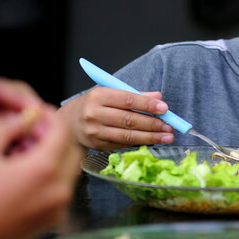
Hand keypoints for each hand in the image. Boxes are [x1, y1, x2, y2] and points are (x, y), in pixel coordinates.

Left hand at [0, 72, 41, 197]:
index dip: (27, 102)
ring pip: (17, 113)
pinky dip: (19, 135)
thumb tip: (24, 121)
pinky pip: (11, 126)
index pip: (9, 88)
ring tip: (35, 139)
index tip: (41, 114)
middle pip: (17, 99)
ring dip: (26, 126)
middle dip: (30, 114)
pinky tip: (25, 144)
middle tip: (43, 128)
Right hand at [59, 87, 174, 149]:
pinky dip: (139, 143)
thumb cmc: (94, 105)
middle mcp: (94, 114)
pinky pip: (123, 144)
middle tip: (170, 127)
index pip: (127, 100)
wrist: (68, 122)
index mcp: (98, 96)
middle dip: (152, 124)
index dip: (147, 105)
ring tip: (166, 137)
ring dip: (150, 137)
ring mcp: (95, 132)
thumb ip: (134, 95)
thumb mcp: (110, 93)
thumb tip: (158, 98)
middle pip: (129, 120)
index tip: (165, 108)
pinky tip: (151, 141)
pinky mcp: (98, 146)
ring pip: (127, 135)